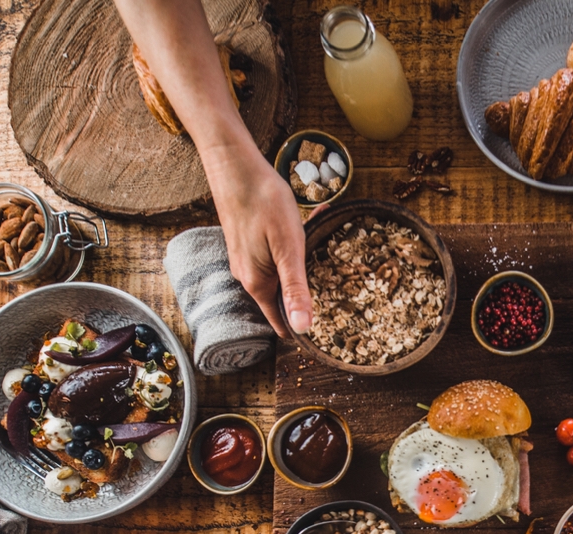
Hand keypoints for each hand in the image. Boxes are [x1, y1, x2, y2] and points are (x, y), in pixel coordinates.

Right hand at [207, 143, 313, 337]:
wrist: (235, 166)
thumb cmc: (264, 203)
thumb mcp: (288, 249)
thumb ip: (295, 289)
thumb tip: (303, 329)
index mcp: (258, 284)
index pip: (282, 323)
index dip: (305, 326)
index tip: (331, 323)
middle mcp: (249, 277)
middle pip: (284, 298)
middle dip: (310, 289)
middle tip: (336, 277)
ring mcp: (247, 260)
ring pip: (282, 273)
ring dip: (304, 262)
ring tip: (323, 244)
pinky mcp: (249, 244)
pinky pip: (277, 255)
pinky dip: (294, 245)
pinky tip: (309, 223)